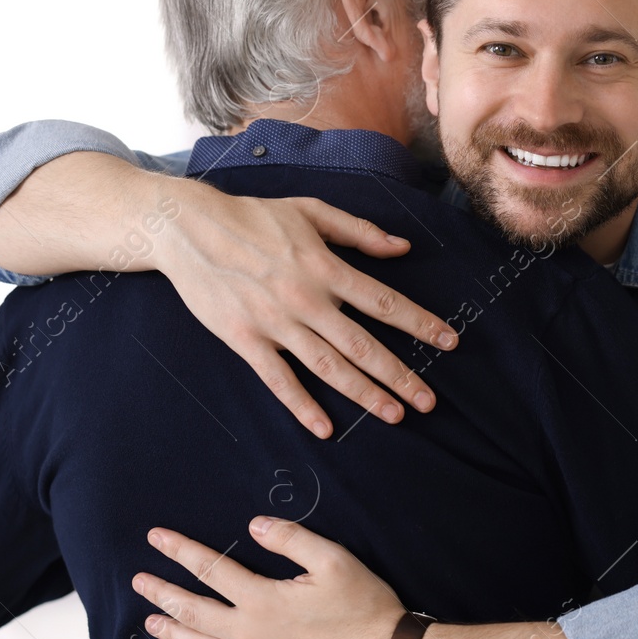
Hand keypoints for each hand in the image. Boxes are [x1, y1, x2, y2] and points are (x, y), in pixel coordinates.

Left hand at [132, 518, 404, 638]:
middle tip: (138, 581)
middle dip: (163, 593)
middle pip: (194, 611)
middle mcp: (250, 634)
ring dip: (173, 632)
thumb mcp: (334, 561)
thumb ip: (291, 539)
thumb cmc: (365, 610)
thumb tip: (254, 525)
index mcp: (262, 600)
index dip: (181, 550)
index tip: (156, 537)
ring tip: (151, 621)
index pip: (211, 569)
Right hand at [156, 183, 458, 437]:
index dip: (419, 323)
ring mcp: (275, 323)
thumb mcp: (311, 211)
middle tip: (428, 402)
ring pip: (328, 366)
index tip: (448, 342)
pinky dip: (301, 405)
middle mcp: (305, 299)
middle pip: (363, 344)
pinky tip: (324, 428)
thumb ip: (359, 231)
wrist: (189, 228)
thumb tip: (402, 248)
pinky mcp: (244, 340)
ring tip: (393, 415)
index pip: (383, 302)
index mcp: (325, 267)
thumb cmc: (253, 216)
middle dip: (399, 375)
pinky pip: (278, 379)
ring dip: (363, 393)